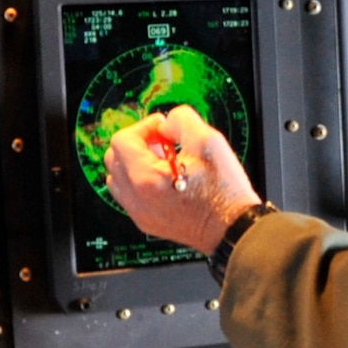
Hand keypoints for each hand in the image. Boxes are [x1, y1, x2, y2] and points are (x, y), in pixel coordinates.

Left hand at [105, 103, 262, 254]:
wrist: (233, 228)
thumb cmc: (224, 192)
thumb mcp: (209, 141)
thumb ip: (182, 120)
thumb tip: (166, 124)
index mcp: (146, 179)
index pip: (122, 141)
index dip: (144, 127)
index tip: (163, 129)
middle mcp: (136, 199)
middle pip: (114, 158)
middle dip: (137, 143)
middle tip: (163, 143)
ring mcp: (139, 213)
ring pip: (118, 177)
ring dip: (135, 162)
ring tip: (164, 162)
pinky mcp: (146, 221)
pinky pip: (128, 194)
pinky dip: (139, 180)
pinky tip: (166, 179)